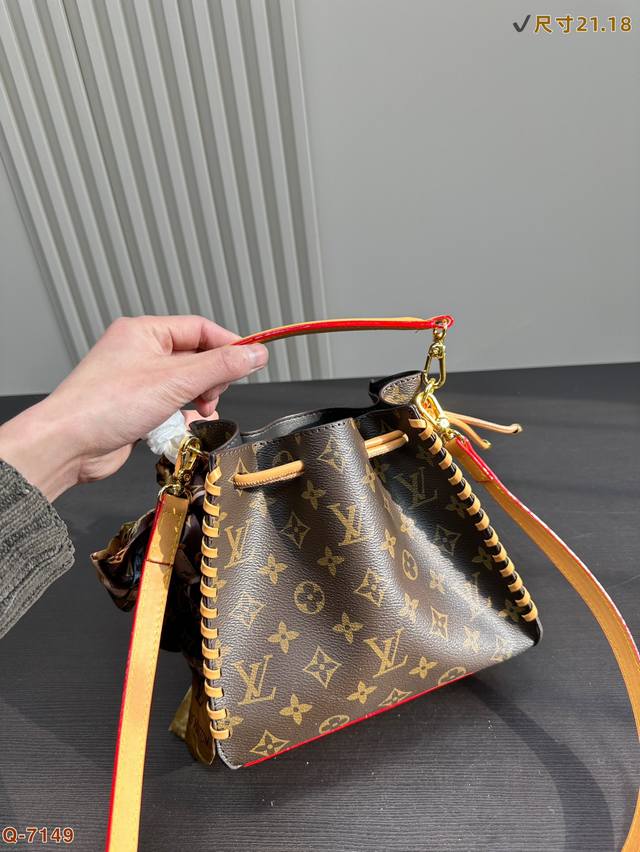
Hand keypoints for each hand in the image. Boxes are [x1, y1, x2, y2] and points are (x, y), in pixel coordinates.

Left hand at [0, 315, 267, 500]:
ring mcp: (136, 381)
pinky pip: (171, 406)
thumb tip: (256, 354)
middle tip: (213, 396)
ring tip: (198, 413)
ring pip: (185, 385)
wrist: (67, 445)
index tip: (251, 362)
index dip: (228, 345)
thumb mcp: (176, 381)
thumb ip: (221, 366)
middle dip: (211, 379)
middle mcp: (139, 353)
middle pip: (195, 358)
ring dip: (199, 400)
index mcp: (144, 333)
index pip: (199, 329)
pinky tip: (183, 427)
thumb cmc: (107, 405)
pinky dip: (182, 416)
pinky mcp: (135, 408)